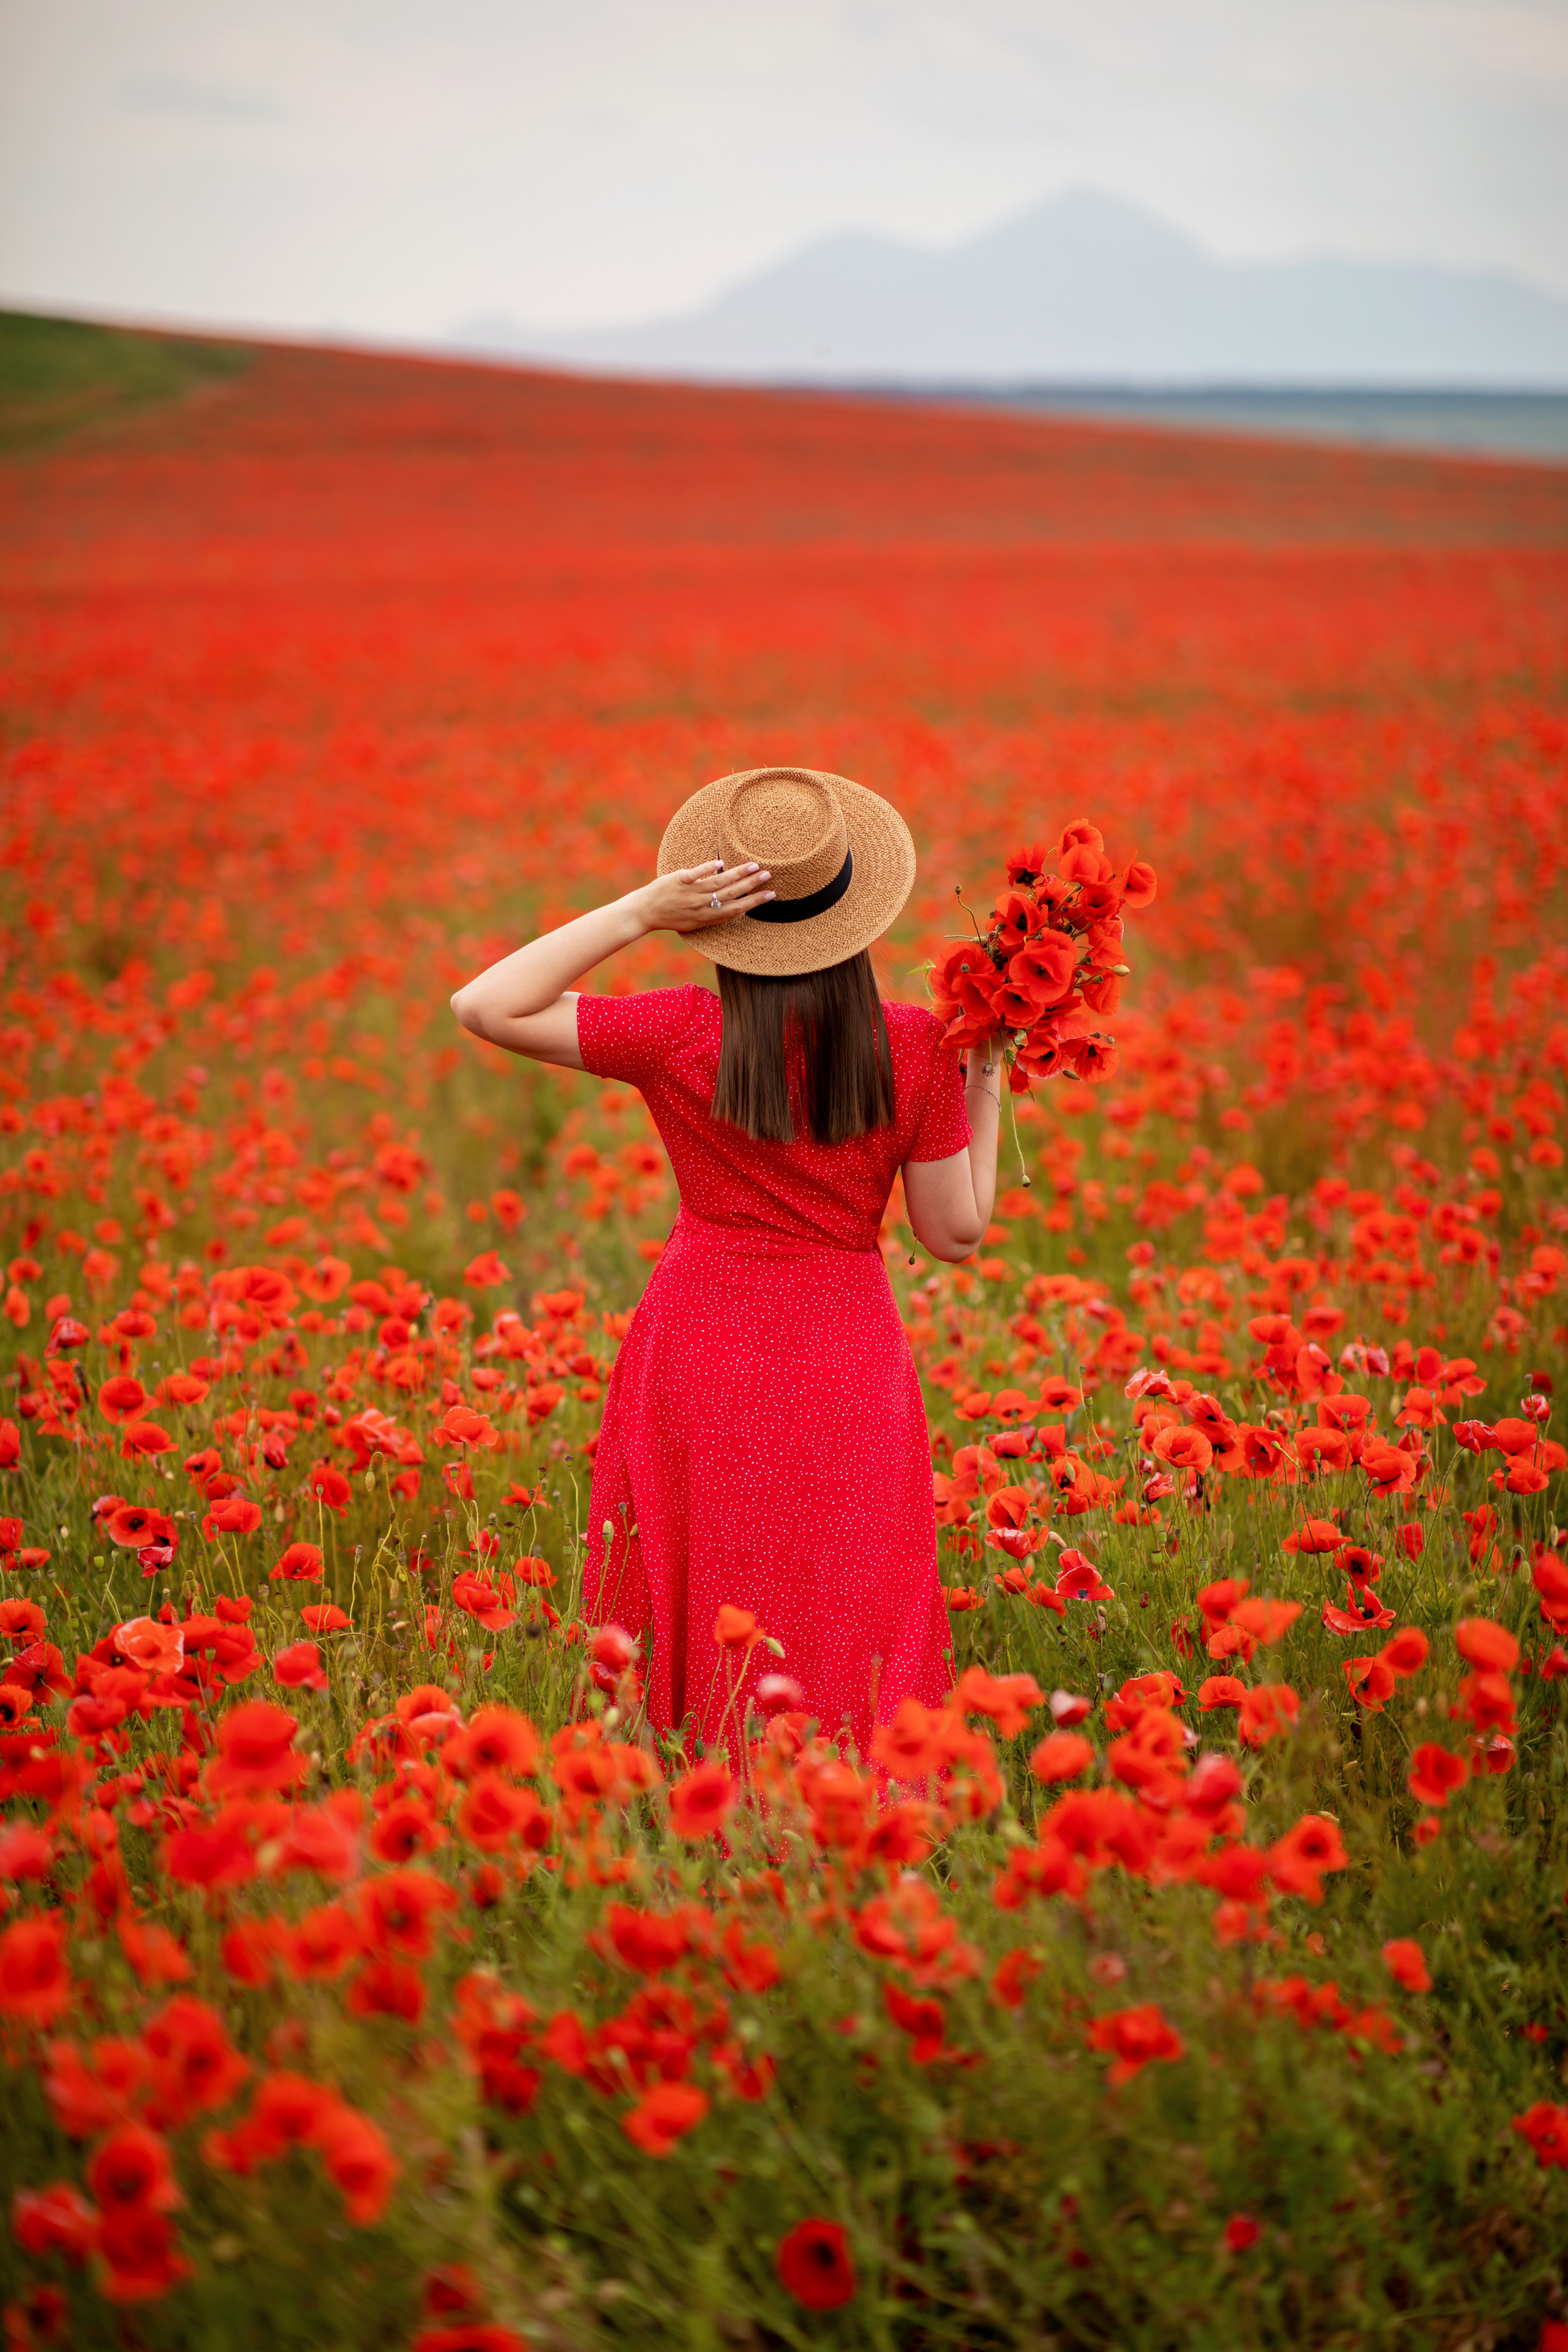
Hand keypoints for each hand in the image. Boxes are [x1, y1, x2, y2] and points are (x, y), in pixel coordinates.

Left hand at [635, 860, 775, 935]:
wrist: (644, 912)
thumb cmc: (670, 918)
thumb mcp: (694, 924)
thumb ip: (712, 916)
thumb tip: (734, 910)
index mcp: (707, 917)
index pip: (736, 909)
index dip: (754, 902)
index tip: (770, 894)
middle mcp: (701, 906)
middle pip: (731, 895)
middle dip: (752, 885)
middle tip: (768, 875)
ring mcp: (690, 893)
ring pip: (718, 883)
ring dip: (738, 874)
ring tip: (754, 866)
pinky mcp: (678, 880)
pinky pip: (695, 873)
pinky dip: (707, 868)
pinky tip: (720, 862)